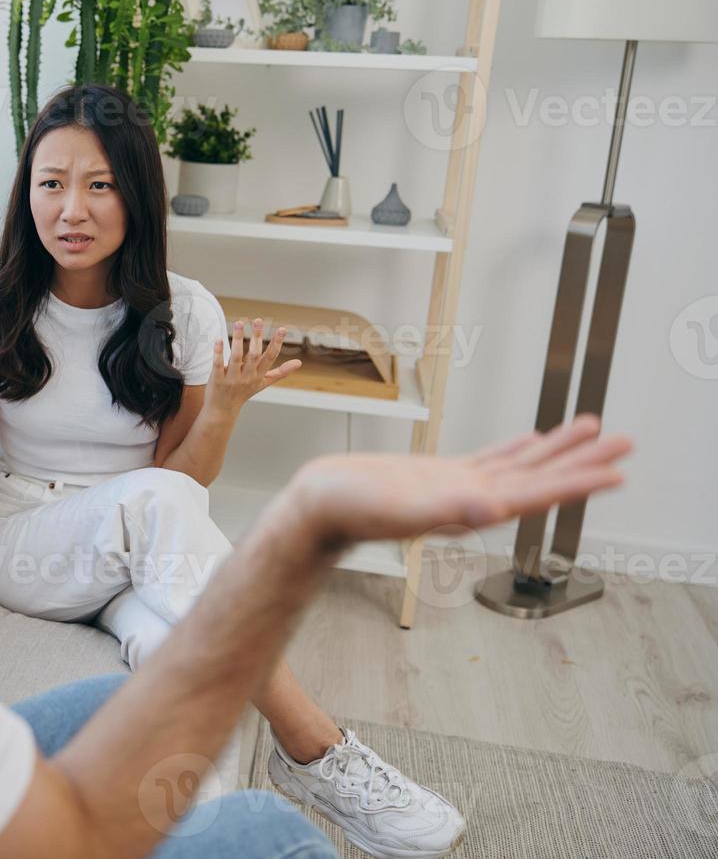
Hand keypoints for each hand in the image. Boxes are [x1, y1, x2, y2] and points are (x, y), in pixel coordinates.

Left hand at [205, 318, 301, 416]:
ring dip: (237, 339)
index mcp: (259, 375)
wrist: (223, 411)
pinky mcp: (217, 380)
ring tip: (239, 323)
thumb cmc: (243, 393)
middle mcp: (247, 377)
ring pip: (236, 357)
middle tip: (258, 320)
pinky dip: (218, 353)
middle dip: (257, 337)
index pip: (270, 357)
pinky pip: (219, 365)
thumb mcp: (263, 383)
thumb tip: (299, 363)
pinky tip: (218, 340)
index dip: (276, 343)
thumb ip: (280, 372)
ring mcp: (232, 379)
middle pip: (254, 355)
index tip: (282, 329)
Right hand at [286, 414, 630, 546]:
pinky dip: (517, 448)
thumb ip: (443, 512)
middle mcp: (472, 499)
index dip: (577, 483)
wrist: (317, 508)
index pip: (536, 494)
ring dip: (558, 450)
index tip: (617, 471)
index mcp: (470, 508)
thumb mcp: (395, 508)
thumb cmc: (347, 511)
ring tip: (593, 430)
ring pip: (521, 466)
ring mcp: (458, 487)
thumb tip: (489, 511)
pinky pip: (491, 460)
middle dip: (584, 462)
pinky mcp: (440, 475)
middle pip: (540, 478)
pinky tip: (531, 439)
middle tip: (625, 443)